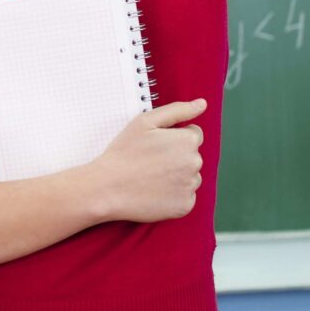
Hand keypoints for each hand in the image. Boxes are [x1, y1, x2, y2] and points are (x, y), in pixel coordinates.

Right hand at [89, 99, 205, 222]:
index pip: (192, 135)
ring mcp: (191, 186)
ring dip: (176, 175)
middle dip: (175, 155)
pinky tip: (154, 191)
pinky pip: (184, 196)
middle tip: (148, 161)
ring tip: (149, 176)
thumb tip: (202, 104)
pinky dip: (172, 194)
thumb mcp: (145, 122)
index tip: (154, 144)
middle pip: (191, 155)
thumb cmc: (124, 152)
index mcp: (187, 141)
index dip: (172, 137)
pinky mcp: (185, 206)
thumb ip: (177, 110)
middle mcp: (195, 163)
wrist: (107, 188)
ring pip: (189, 176)